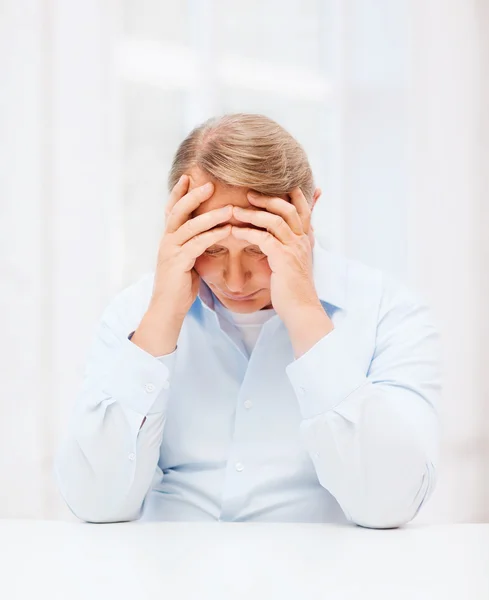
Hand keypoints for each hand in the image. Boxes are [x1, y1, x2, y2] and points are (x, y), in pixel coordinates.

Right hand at [151, 175, 231, 318]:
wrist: (167, 308)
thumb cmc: (179, 286)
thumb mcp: (185, 260)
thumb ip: (191, 245)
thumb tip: (206, 234)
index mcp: (168, 238)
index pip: (172, 209)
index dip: (179, 193)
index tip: (189, 176)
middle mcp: (166, 241)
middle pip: (178, 211)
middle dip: (193, 196)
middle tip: (210, 183)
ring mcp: (170, 251)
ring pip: (190, 226)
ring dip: (211, 215)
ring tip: (229, 208)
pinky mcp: (177, 262)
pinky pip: (197, 244)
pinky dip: (213, 235)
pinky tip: (227, 230)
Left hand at [230, 188, 321, 321]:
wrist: (301, 310)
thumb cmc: (294, 290)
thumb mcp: (296, 264)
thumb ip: (292, 248)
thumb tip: (284, 240)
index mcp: (306, 240)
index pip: (304, 209)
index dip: (293, 195)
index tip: (280, 184)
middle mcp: (302, 241)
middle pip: (288, 208)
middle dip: (268, 198)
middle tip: (249, 192)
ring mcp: (294, 248)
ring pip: (275, 220)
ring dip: (253, 213)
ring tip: (234, 209)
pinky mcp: (283, 259)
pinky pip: (263, 238)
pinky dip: (248, 232)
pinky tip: (234, 231)